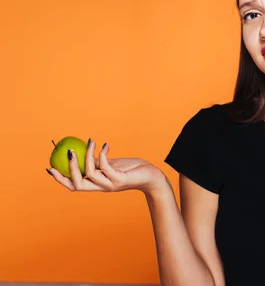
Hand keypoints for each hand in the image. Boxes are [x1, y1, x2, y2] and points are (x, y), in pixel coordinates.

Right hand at [46, 139, 167, 194]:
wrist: (151, 176)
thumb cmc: (132, 169)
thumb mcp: (112, 164)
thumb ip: (99, 162)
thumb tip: (84, 152)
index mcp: (97, 184)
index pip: (73, 185)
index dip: (60, 178)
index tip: (49, 167)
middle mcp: (101, 187)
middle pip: (77, 184)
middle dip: (70, 169)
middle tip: (68, 151)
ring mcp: (110, 184)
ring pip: (91, 174)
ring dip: (87, 156)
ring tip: (90, 142)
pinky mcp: (120, 179)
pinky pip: (106, 167)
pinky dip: (103, 154)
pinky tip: (106, 145)